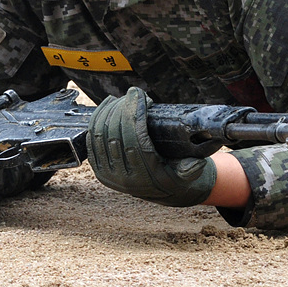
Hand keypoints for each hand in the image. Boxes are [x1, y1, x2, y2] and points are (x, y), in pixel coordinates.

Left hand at [86, 87, 216, 206]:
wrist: (159, 191)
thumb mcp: (187, 175)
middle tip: (133, 95)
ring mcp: (107, 174)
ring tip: (123, 98)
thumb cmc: (175, 176)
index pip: (134, 140)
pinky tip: (109, 105)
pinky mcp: (97, 167)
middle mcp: (122, 178)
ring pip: (100, 134)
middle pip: (115, 135)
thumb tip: (195, 163)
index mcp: (144, 178)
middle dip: (123, 109)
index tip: (140, 95)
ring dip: (110, 111)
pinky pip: (92, 138)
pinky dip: (98, 118)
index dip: (134, 114)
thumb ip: (191, 169)